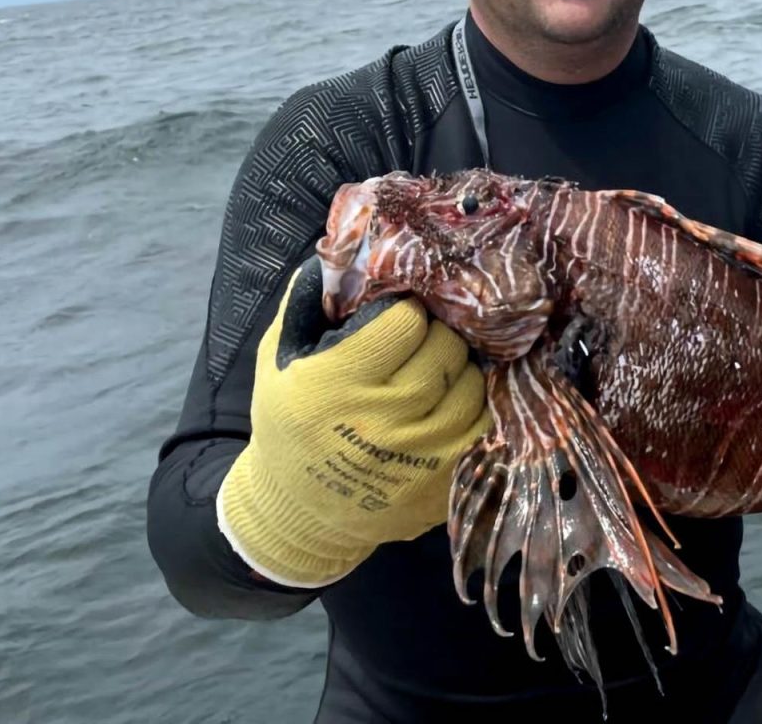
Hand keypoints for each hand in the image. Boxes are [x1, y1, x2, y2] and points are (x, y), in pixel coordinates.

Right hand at [217, 257, 490, 587]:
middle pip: (446, 350)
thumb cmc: (288, 423)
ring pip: (472, 385)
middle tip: (425, 341)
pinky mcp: (443, 483)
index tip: (400, 318)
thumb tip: (336, 251)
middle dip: (439, 336)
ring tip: (438, 372)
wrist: (296, 511)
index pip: (407, 323)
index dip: (406, 313)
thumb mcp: (278, 358)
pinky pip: (483, 426)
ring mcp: (420, 456)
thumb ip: (306, 303)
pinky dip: (473, 408)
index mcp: (339, 382)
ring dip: (460, 371)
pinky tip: (452, 403)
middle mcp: (385, 419)